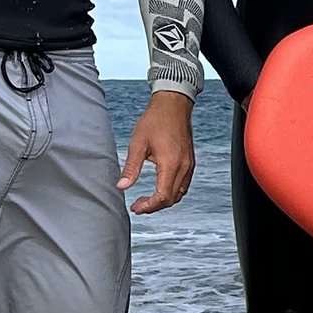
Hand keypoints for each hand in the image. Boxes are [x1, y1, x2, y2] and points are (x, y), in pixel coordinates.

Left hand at [118, 89, 195, 214]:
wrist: (173, 105)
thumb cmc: (155, 120)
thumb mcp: (138, 143)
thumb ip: (131, 167)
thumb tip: (122, 186)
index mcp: (171, 164)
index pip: (163, 197)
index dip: (149, 206)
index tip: (136, 207)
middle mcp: (183, 167)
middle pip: (172, 199)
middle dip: (155, 206)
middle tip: (139, 205)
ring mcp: (189, 165)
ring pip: (180, 194)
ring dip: (164, 201)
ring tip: (148, 200)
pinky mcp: (190, 161)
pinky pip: (184, 184)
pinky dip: (172, 192)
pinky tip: (160, 188)